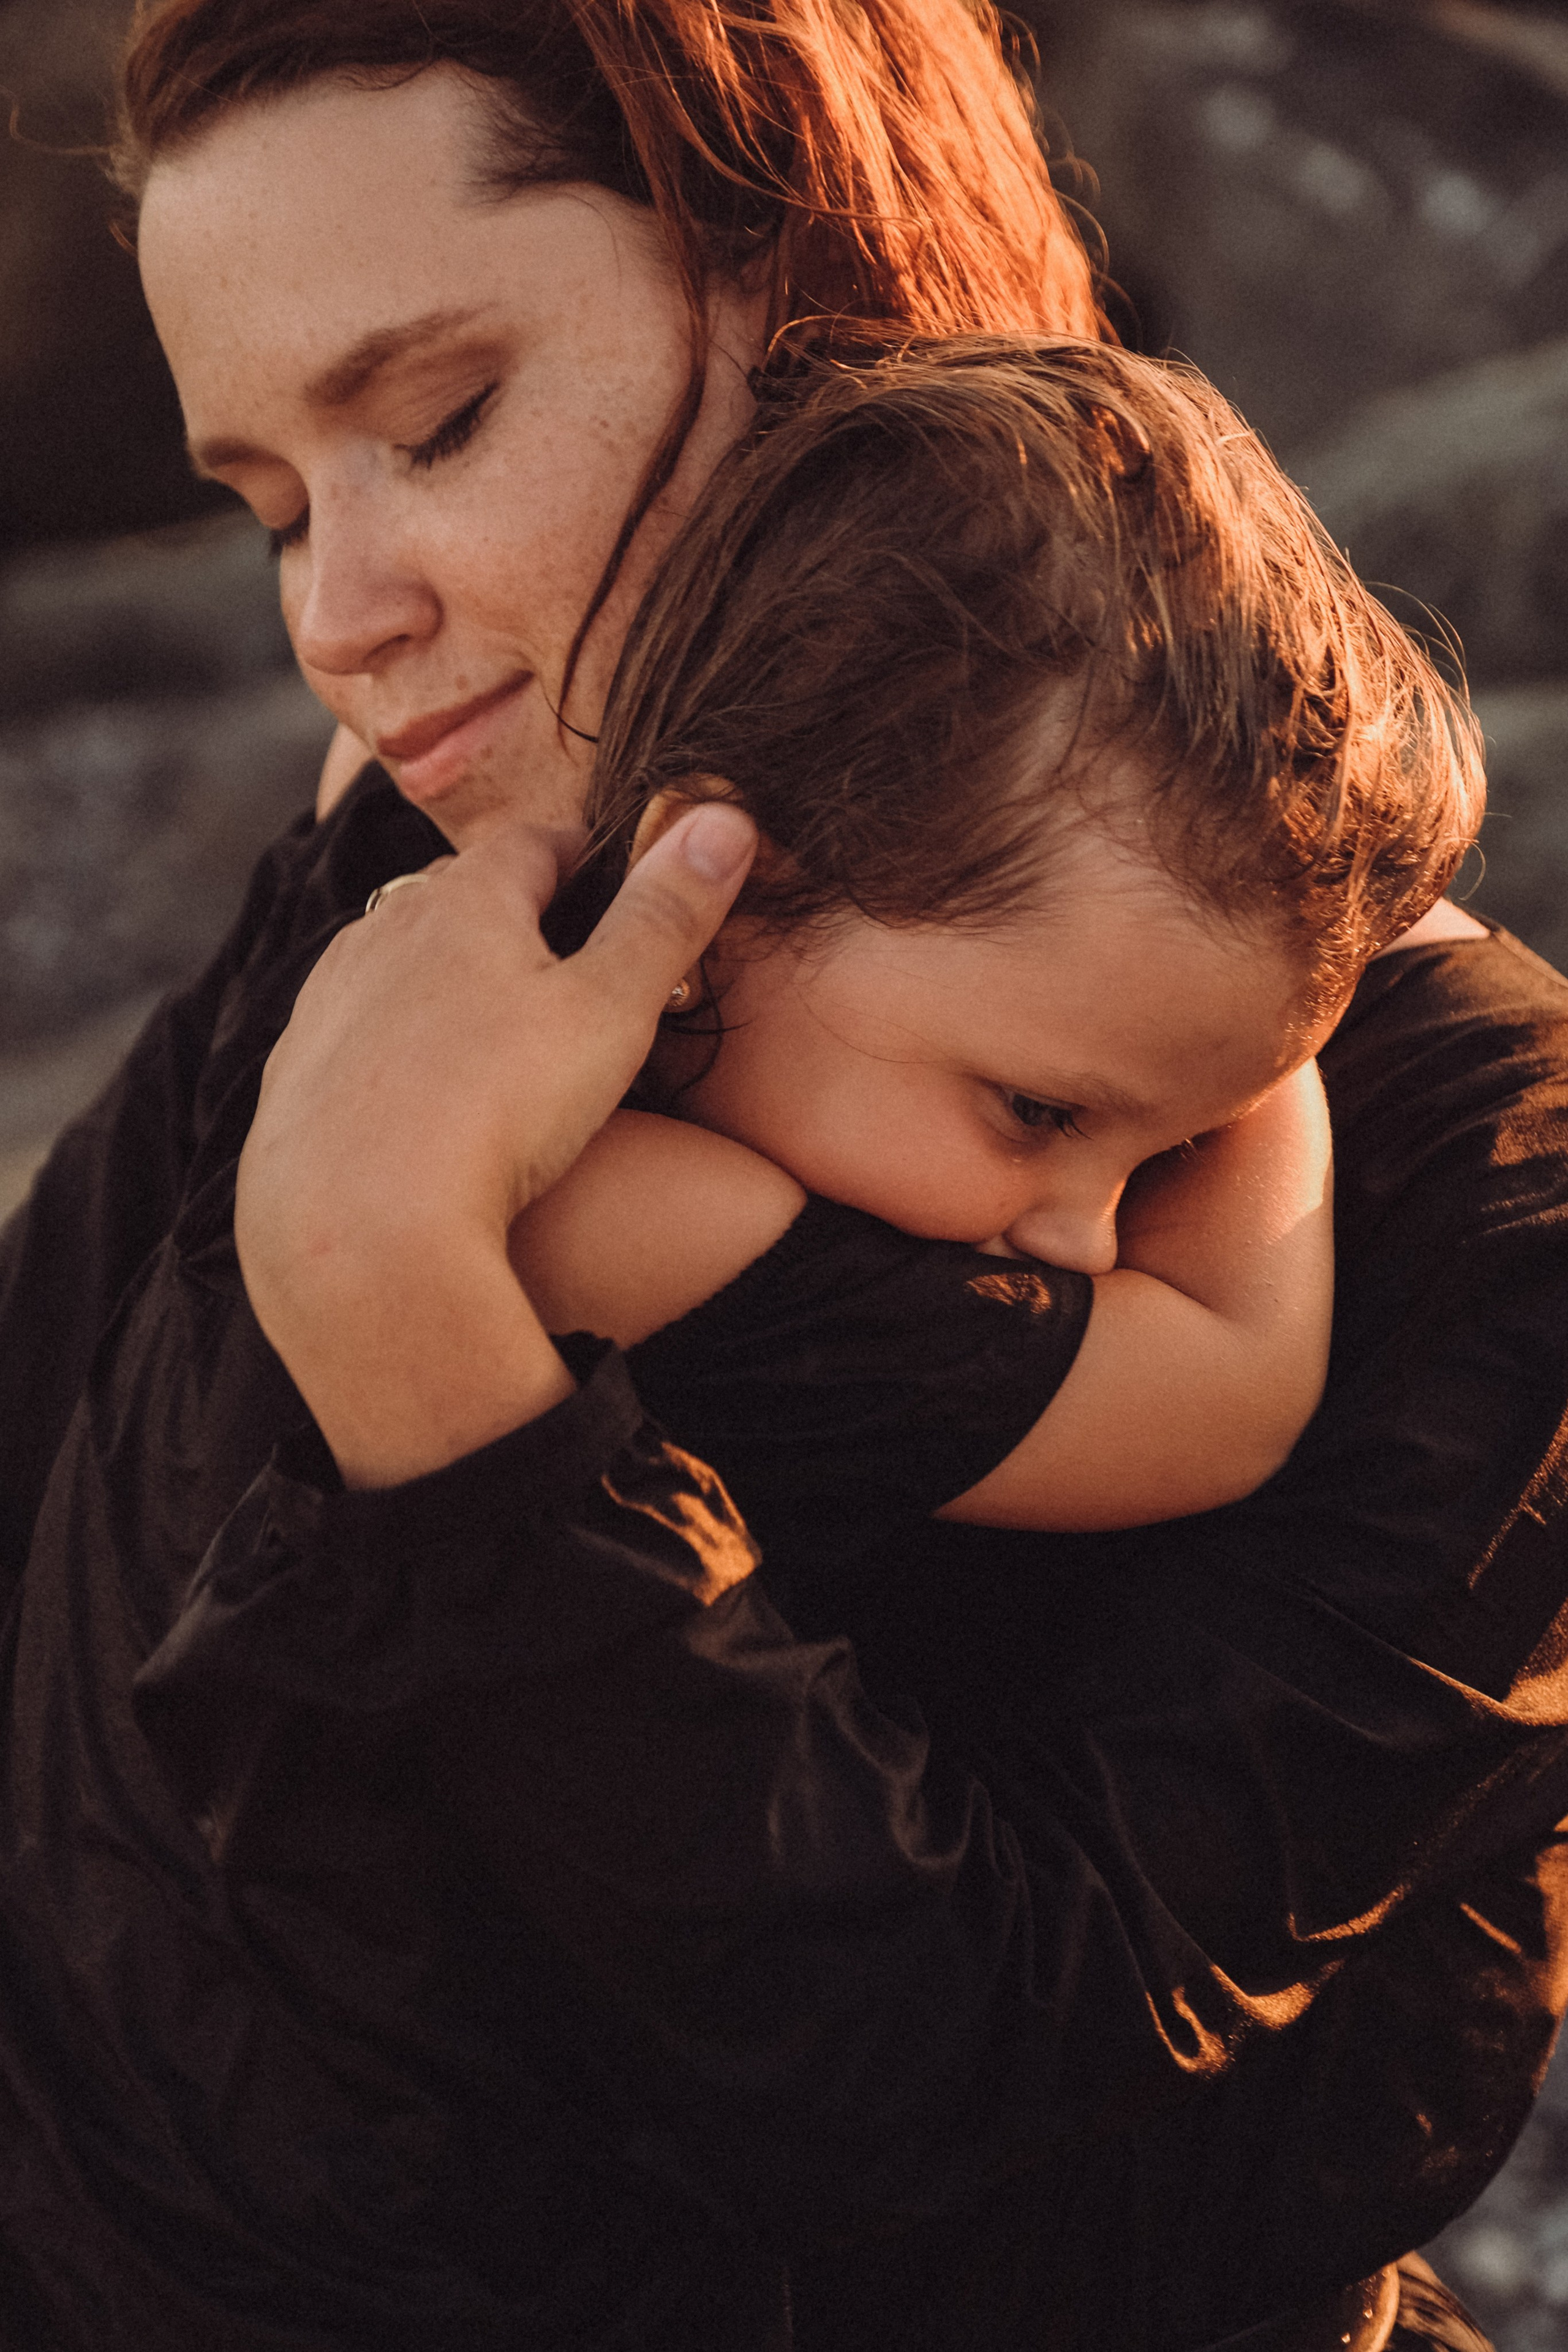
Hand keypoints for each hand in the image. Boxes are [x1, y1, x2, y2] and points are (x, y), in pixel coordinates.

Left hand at [235, 804, 756, 1486]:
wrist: (361, 1227)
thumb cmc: (497, 1107)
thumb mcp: (612, 1008)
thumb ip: (666, 916)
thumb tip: (724, 818)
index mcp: (463, 899)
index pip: (536, 842)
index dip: (588, 853)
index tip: (623, 876)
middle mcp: (382, 932)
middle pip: (463, 895)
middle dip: (519, 912)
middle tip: (576, 954)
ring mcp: (330, 1002)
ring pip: (402, 960)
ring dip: (451, 975)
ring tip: (502, 1022)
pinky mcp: (297, 1073)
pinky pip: (358, 1031)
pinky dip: (399, 1041)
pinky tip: (426, 1090)